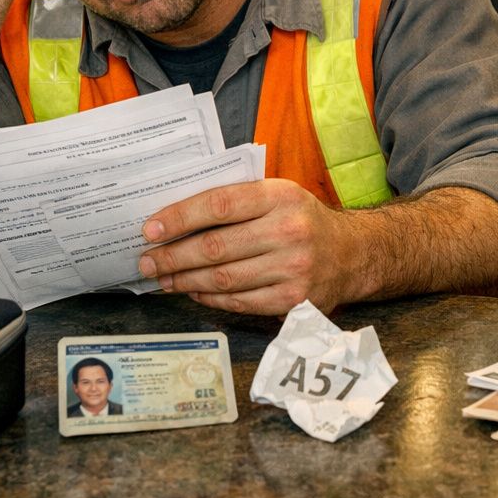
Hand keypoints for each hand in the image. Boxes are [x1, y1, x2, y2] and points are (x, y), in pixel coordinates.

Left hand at [138, 178, 356, 314]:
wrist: (352, 254)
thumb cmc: (302, 220)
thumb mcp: (278, 195)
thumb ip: (236, 201)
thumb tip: (175, 219)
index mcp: (280, 196)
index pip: (218, 205)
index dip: (179, 218)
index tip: (150, 229)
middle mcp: (289, 231)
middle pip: (215, 247)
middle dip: (172, 256)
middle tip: (146, 261)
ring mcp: (293, 268)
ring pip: (223, 279)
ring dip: (185, 281)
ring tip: (163, 278)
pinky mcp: (294, 300)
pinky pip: (239, 302)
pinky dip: (210, 298)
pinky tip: (194, 291)